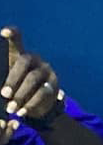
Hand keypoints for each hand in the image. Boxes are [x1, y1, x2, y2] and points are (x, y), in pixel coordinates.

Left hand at [2, 28, 65, 144]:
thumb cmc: (13, 89)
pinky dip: (31, 104)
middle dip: (12, 80)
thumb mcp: (4, 81)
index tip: (4, 32)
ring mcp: (46, 71)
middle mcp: (34, 59)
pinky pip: (44, 93)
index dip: (12, 35)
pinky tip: (22, 112)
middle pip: (24, 62)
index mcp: (18, 54)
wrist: (34, 105)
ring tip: (11, 108)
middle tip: (4, 94)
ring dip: (21, 95)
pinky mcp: (55, 85)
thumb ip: (2, 79)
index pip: (16, 40)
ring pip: (34, 79)